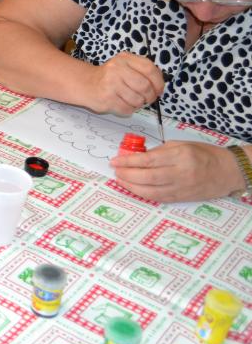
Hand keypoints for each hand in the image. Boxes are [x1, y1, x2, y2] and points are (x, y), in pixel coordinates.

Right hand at [83, 52, 163, 115]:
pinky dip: (130, 109)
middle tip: (148, 99)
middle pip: (145, 86)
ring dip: (139, 104)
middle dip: (150, 96)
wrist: (86, 83)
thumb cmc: (110, 77)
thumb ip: (142, 71)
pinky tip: (124, 104)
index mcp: (124, 59)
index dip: (158, 82)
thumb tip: (159, 87)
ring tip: (133, 100)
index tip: (159, 89)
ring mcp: (110, 85)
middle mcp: (116, 70)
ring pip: (137, 100)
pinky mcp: (106, 99)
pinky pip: (127, 109)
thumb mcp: (124, 65)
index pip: (149, 69)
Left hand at [109, 141, 245, 201]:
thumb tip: (136, 157)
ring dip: (131, 187)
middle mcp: (181, 173)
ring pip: (150, 191)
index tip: (115, 160)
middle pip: (147, 177)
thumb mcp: (181, 145)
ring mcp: (181, 188)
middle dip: (126, 175)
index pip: (148, 160)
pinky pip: (158, 198)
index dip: (128, 161)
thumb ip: (159, 151)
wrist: (228, 171)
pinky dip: (142, 194)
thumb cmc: (204, 154)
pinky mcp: (182, 198)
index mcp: (180, 156)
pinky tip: (133, 188)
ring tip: (120, 180)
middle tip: (115, 170)